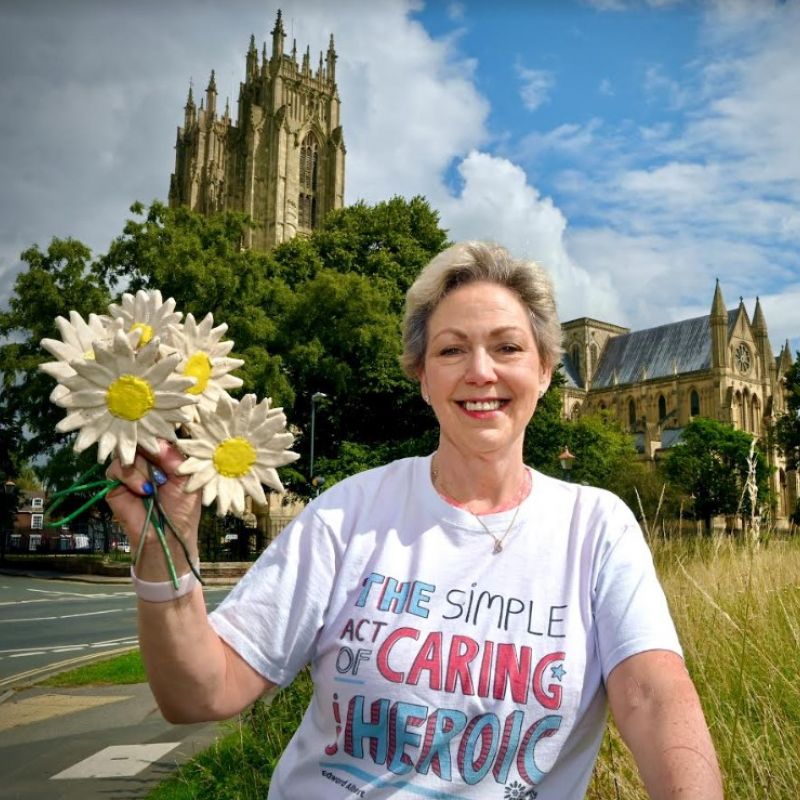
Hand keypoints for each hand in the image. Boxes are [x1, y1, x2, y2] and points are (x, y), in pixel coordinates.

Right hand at [105, 439, 201, 570]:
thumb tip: (158, 440)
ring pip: (129, 453)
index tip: (165, 444)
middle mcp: (147, 461)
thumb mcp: (186, 479)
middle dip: (152, 453)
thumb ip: (174, 457)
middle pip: (141, 441)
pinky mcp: (115, 483)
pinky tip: (143, 490)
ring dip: (143, 469)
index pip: (158, 437)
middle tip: (162, 467)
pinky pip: (116, 467)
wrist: (167, 535)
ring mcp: (130, 471)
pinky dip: (130, 477)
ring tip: (153, 487)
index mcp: (166, 458)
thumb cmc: (182, 508)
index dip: (160, 438)